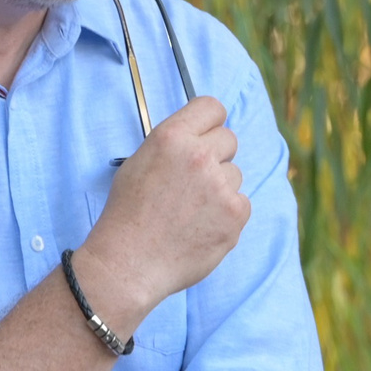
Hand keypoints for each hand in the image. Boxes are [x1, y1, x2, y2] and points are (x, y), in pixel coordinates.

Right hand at [76, 95, 248, 325]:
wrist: (129, 263)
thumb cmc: (128, 215)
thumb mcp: (139, 163)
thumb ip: (174, 145)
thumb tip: (202, 138)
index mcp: (171, 137)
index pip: (212, 107)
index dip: (210, 122)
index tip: (207, 134)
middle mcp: (199, 156)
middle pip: (229, 139)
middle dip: (216, 156)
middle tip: (194, 181)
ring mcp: (220, 186)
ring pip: (235, 174)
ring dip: (220, 188)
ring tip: (190, 211)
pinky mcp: (235, 214)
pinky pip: (242, 203)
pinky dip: (227, 215)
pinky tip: (201, 227)